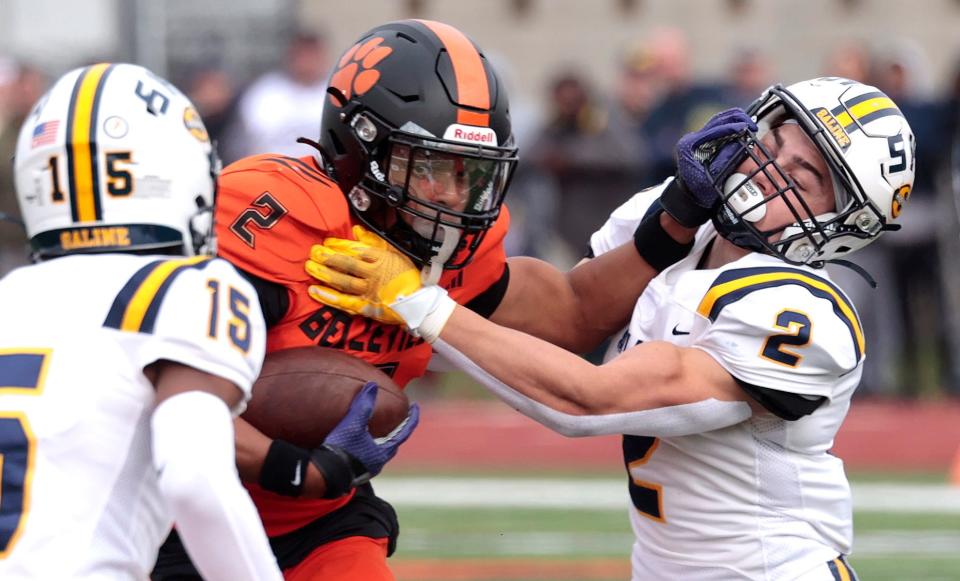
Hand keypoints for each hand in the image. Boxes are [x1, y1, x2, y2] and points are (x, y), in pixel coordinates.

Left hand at [308, 225, 457, 342]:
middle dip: (328, 257)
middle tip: (313, 252)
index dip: (339, 245)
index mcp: (381, 259)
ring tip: (309, 267)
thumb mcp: (395, 254)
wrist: (418, 302)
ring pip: (343, 281)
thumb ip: (375, 242)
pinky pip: (344, 302)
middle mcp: (373, 274)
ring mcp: (369, 291)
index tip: (327, 242)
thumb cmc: (407, 276)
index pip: (356, 249)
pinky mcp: (365, 306)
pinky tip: (314, 291)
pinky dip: (328, 297)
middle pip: (346, 264)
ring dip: (324, 274)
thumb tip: (357, 231)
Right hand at [310, 382, 419, 496]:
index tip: (415, 407)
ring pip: (379, 452)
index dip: (411, 418)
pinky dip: (366, 447)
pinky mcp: (354, 472)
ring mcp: (366, 469)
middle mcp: (378, 463)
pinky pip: (366, 457)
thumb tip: (372, 386)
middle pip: (393, 444)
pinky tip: (357, 443)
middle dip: (396, 431)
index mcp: (383, 452)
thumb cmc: (342, 451)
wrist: (324, 475)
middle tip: (398, 420)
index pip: (404, 432)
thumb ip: (363, 406)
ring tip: (376, 430)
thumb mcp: (353, 425)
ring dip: (380, 440)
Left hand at [661, 108, 756, 227]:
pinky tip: (743, 132)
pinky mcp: (705, 140)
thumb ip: (725, 160)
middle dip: (737, 120)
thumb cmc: (698, 190)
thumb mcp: (712, 178)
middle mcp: (692, 138)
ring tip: (750, 128)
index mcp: (689, 145)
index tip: (747, 128)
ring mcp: (698, 138)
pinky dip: (732, 127)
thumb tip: (739, 143)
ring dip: (735, 122)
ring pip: (719, 121)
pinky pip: (720, 128)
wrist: (689, 196)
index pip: (714, 129)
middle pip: (717, 120)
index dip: (733, 127)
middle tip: (752, 126)